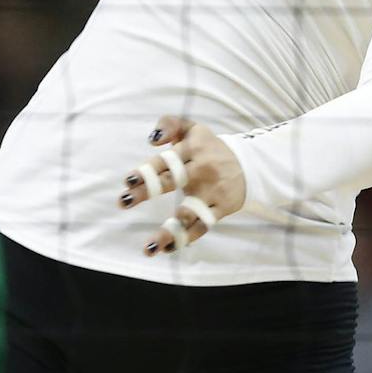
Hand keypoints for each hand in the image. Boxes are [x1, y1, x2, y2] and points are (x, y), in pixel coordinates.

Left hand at [117, 115, 245, 255]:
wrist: (247, 165)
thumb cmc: (209, 148)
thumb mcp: (192, 129)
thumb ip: (169, 124)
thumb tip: (151, 139)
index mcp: (191, 149)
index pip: (166, 160)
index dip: (147, 170)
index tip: (128, 181)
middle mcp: (201, 170)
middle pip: (172, 181)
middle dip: (147, 191)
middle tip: (124, 201)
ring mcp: (211, 192)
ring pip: (189, 213)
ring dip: (169, 231)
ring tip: (149, 247)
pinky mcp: (220, 209)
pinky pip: (202, 227)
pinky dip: (186, 238)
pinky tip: (167, 248)